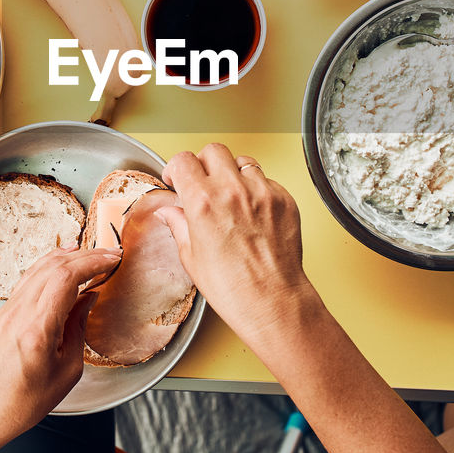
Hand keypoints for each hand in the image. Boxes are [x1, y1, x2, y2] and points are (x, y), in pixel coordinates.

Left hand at [0, 245, 120, 452]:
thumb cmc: (24, 402)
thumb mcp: (67, 371)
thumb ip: (78, 329)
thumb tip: (88, 298)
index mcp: (37, 330)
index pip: (66, 278)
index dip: (92, 263)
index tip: (112, 259)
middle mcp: (19, 313)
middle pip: (54, 267)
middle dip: (86, 256)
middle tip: (109, 254)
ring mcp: (8, 310)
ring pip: (39, 268)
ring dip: (67, 257)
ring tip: (91, 253)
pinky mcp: (4, 312)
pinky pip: (29, 278)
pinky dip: (49, 265)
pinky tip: (62, 262)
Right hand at [159, 144, 315, 355]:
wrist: (272, 301)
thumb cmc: (232, 287)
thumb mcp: (192, 257)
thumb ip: (179, 226)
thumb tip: (170, 213)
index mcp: (202, 201)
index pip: (184, 160)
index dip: (177, 168)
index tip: (178, 178)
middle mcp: (232, 190)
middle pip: (214, 151)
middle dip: (204, 164)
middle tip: (203, 182)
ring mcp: (261, 192)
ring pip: (243, 162)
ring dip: (233, 174)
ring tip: (231, 196)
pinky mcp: (283, 199)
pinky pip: (267, 181)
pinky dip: (258, 190)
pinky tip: (253, 212)